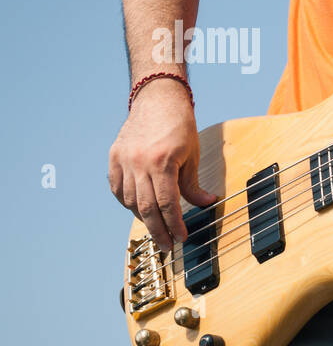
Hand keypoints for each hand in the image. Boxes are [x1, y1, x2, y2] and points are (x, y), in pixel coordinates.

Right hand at [108, 78, 219, 250]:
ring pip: (128, 201)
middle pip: (145, 207)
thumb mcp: (194, 155)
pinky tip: (138, 209)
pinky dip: (126, 202)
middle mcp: (139, 162)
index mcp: (162, 162)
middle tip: (168, 246)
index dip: (175, 225)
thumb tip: (206, 205)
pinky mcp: (114, 157)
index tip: (182, 238)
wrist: (157, 99)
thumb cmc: (180, 126)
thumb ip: (194, 185)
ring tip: (156, 227)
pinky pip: (116, 188)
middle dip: (158, 230)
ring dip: (143, 218)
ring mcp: (123, 160)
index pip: (167, 203)